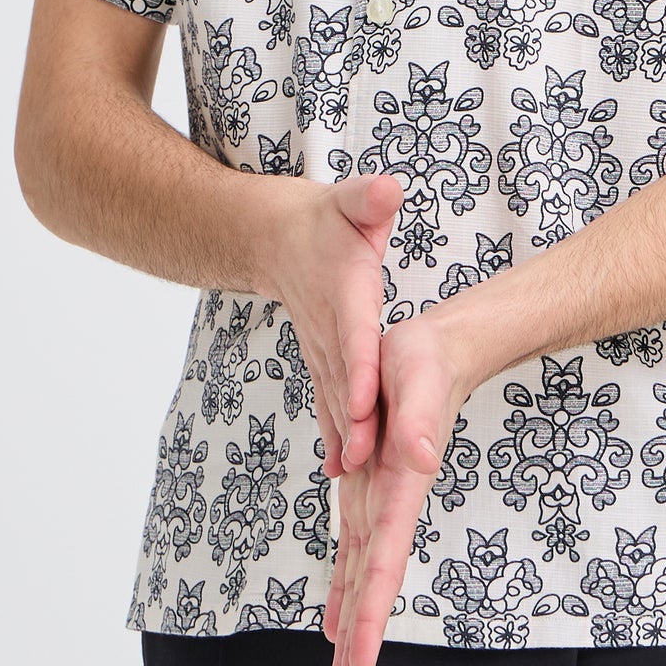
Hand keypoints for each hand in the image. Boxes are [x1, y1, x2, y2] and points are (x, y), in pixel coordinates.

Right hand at [263, 172, 404, 482]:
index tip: (361, 404)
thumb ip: (368, 199)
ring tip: (353, 476)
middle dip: (352, 421)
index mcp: (345, 292)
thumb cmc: (329, 219)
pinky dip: (335, 434)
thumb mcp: (352, 200)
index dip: (358, 370)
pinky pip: (330, 401)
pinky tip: (341, 470)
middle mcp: (331, 329)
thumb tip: (385, 189)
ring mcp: (323, 349)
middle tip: (363, 460)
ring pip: (334, 398)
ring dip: (342, 437)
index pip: (353, 336)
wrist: (280, 239)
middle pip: (343, 380)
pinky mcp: (325, 361)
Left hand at [322, 308, 475, 665]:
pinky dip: (347, 590)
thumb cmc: (424, 360)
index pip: (383, 562)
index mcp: (400, 487)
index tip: (361, 662)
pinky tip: (338, 622)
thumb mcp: (416, 378)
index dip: (371, 614)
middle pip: (373, 585)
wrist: (438, 349)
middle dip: (362, 642)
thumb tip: (418, 456)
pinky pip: (354, 552)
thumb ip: (417, 420)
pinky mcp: (368, 492)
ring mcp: (378, 502)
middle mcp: (389, 505)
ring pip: (362, 577)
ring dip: (354, 627)